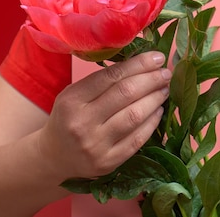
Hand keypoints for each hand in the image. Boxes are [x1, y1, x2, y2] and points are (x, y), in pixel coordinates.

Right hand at [37, 51, 171, 180]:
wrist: (54, 157)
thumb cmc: (69, 118)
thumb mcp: (74, 95)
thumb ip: (101, 81)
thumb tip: (142, 64)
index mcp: (71, 100)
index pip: (111, 76)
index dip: (139, 64)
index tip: (157, 57)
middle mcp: (82, 122)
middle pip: (126, 93)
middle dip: (151, 79)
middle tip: (165, 72)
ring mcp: (95, 145)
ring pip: (135, 115)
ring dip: (155, 99)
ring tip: (164, 89)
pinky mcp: (108, 162)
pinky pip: (137, 139)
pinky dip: (152, 122)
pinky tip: (158, 110)